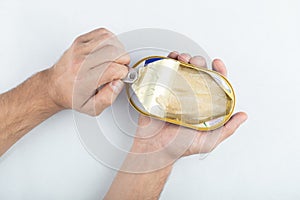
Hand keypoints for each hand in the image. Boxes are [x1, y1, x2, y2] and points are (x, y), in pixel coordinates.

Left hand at [46, 28, 129, 115]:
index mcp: (84, 79)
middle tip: (120, 68)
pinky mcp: (79, 41)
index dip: (123, 73)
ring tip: (115, 59)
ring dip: (119, 50)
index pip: (114, 69)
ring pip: (110, 40)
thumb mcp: (91, 108)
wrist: (54, 86)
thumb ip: (108, 98)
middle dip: (123, 61)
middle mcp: (81, 61)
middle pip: (114, 52)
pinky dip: (111, 40)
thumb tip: (118, 83)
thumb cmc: (72, 96)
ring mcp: (79, 48)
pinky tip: (109, 50)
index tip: (121, 77)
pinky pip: (102, 33)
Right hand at [127, 52, 247, 171]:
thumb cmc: (181, 146)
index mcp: (204, 106)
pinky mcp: (162, 91)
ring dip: (184, 59)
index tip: (217, 64)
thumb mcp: (209, 141)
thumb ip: (227, 129)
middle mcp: (191, 97)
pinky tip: (171, 59)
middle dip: (199, 62)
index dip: (218, 72)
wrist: (157, 147)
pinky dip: (168, 62)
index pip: (215, 84)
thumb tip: (242, 116)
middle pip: (198, 73)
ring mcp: (176, 93)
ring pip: (183, 70)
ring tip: (183, 59)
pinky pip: (166, 73)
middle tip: (196, 63)